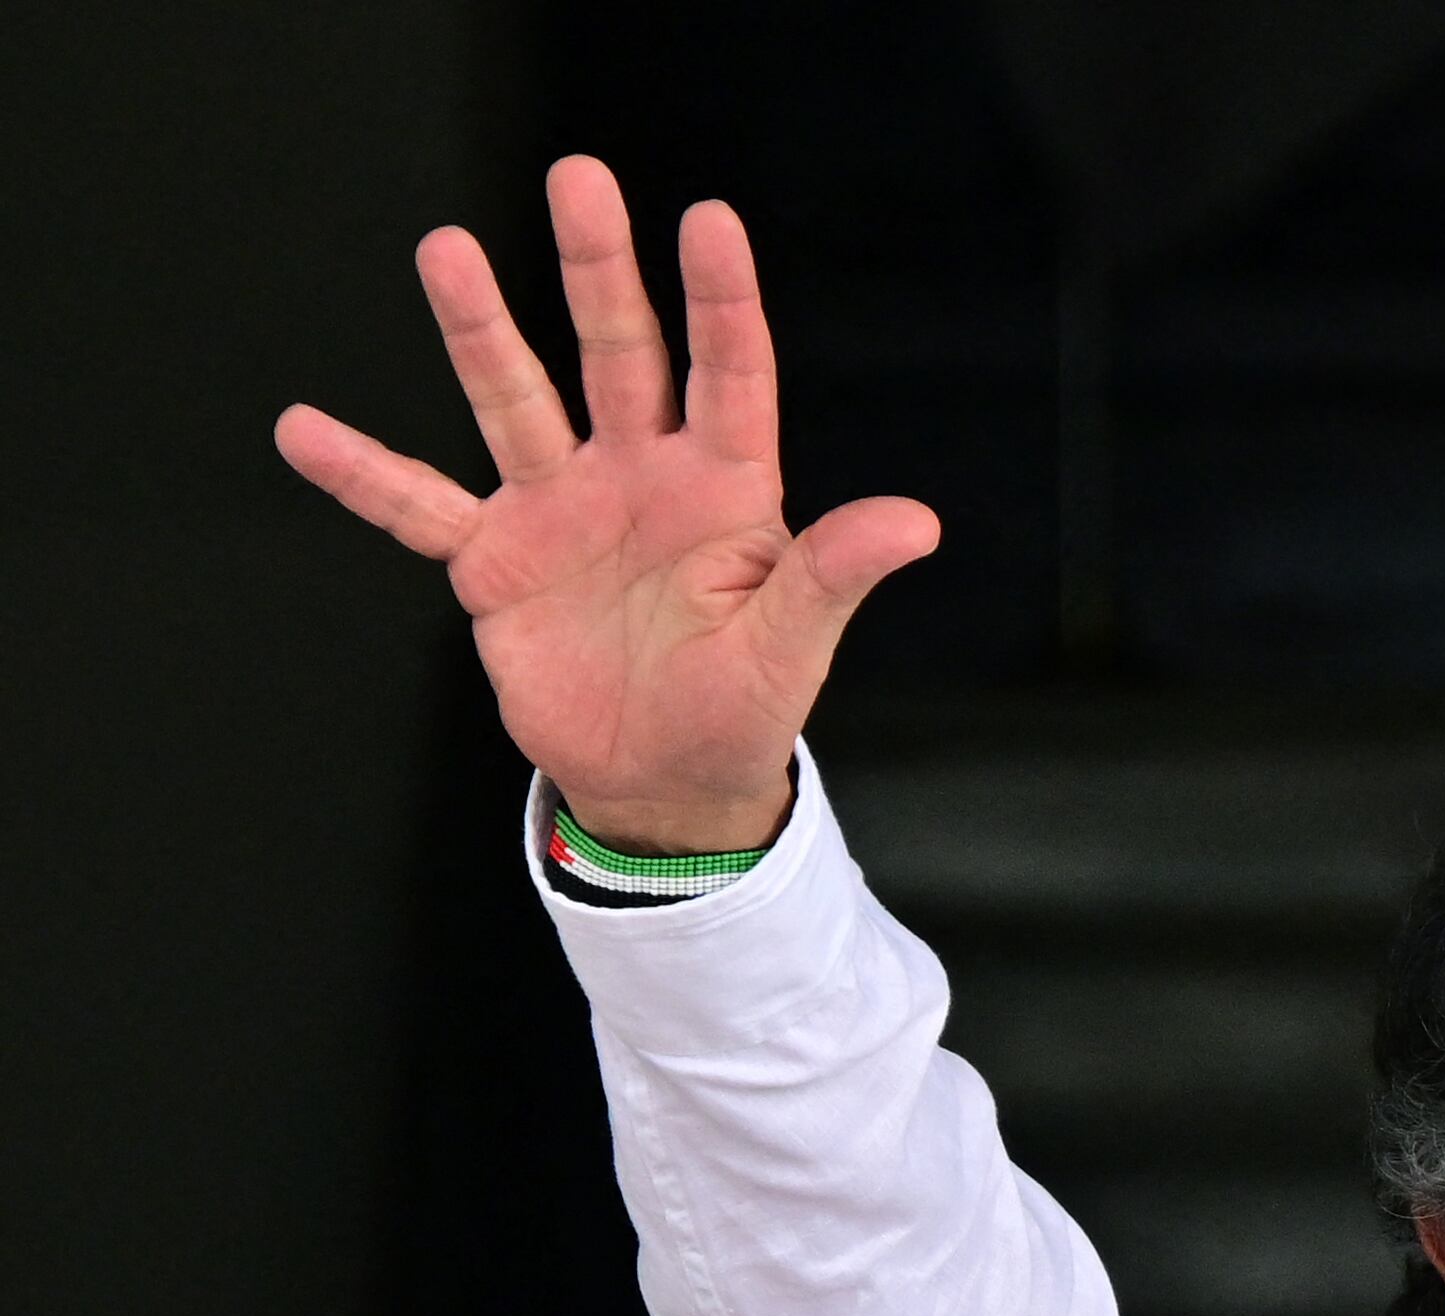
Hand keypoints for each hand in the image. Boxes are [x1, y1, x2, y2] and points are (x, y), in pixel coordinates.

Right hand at [273, 156, 935, 855]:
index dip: (720, 301)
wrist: (662, 783)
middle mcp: (637, 478)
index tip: (710, 221)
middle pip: (617, 353)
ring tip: (448, 249)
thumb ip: (834, 576)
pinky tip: (304, 430)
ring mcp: (559, 509)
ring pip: (514, 399)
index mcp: (723, 493)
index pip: (728, 376)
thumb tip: (915, 522)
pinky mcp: (494, 560)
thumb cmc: (740, 715)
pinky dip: (363, 475)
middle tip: (578, 179)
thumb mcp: (791, 650)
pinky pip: (417, 507)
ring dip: (480, 328)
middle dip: (598, 269)